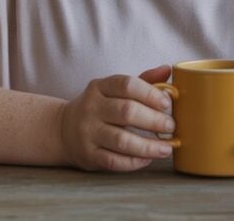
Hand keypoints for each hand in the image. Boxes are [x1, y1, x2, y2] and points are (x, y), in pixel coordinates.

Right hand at [57, 65, 175, 171]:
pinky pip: (113, 160)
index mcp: (100, 87)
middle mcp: (91, 108)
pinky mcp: (87, 155)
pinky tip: (148, 159)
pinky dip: (133, 162)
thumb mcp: (115, 89)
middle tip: (171, 126)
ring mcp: (87, 132)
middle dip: (153, 120)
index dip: (150, 93)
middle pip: (126, 112)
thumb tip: (168, 70)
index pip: (127, 85)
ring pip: (121, 140)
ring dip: (148, 146)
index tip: (168, 103)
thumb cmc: (100, 107)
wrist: (62, 129)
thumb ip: (143, 80)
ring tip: (166, 148)